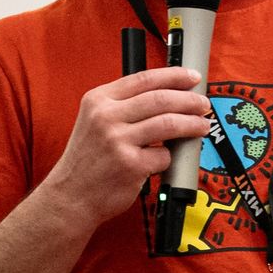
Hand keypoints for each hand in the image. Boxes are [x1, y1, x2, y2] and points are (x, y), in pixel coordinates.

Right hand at [44, 66, 211, 222]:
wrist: (70, 196)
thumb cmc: (87, 159)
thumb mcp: (94, 120)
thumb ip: (124, 105)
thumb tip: (169, 94)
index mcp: (98, 100)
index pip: (144, 78)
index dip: (174, 75)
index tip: (192, 77)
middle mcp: (106, 117)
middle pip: (161, 99)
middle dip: (189, 100)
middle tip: (203, 104)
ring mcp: (118, 141)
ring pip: (169, 124)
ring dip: (192, 124)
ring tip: (202, 126)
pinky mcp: (131, 165)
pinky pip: (164, 155)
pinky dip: (169, 157)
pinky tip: (164, 159)